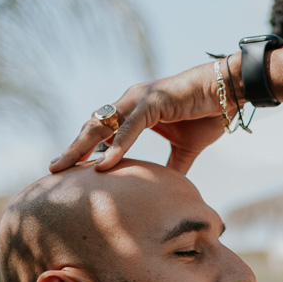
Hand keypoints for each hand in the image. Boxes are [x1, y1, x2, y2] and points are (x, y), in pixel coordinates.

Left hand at [51, 62, 228, 173]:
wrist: (229, 92)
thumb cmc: (207, 114)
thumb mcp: (186, 148)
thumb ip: (172, 165)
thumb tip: (169, 189)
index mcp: (135, 112)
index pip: (101, 133)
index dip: (84, 150)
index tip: (68, 170)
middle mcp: (131, 103)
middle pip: (94, 128)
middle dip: (73, 149)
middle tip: (53, 169)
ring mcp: (140, 100)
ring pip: (104, 125)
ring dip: (82, 146)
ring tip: (66, 166)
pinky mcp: (154, 102)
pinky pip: (131, 128)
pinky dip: (117, 146)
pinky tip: (105, 163)